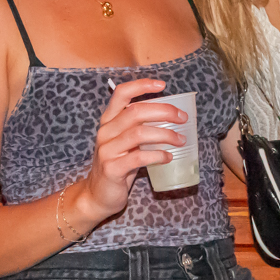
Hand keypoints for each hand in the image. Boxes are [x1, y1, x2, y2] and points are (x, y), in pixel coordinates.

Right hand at [73, 79, 185, 223]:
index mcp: (108, 121)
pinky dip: (157, 155)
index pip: (121, 94)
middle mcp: (105, 132)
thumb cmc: (117, 165)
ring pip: (139, 133)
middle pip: (135, 112)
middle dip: (163, 111)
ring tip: (180, 139)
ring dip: (165, 134)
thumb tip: (171, 116)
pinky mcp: (112, 169)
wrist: (97, 194)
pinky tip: (168, 157)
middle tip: (182, 117)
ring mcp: (107, 150)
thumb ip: (139, 128)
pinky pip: (139, 157)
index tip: (162, 85)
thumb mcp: (125, 142)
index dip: (142, 86)